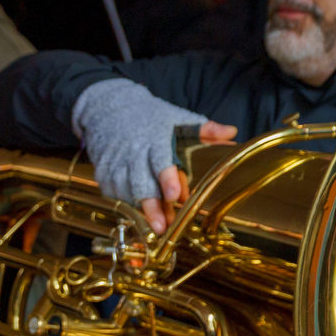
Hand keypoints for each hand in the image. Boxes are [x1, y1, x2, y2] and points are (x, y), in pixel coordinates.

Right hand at [69, 78, 231, 232]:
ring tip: (156, 223)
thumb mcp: (178, 119)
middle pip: (141, 183)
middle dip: (151, 207)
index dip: (167, 179)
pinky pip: (112, 191)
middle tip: (162, 227)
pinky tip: (137, 207)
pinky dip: (125, 201)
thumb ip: (205, 129)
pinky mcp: (103, 169)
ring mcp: (116, 161)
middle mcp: (133, 151)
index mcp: (155, 139)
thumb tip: (232, 133)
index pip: (161, 160)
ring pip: (126, 191)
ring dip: (140, 208)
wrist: (109, 107)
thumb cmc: (150, 116)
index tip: (175, 196)